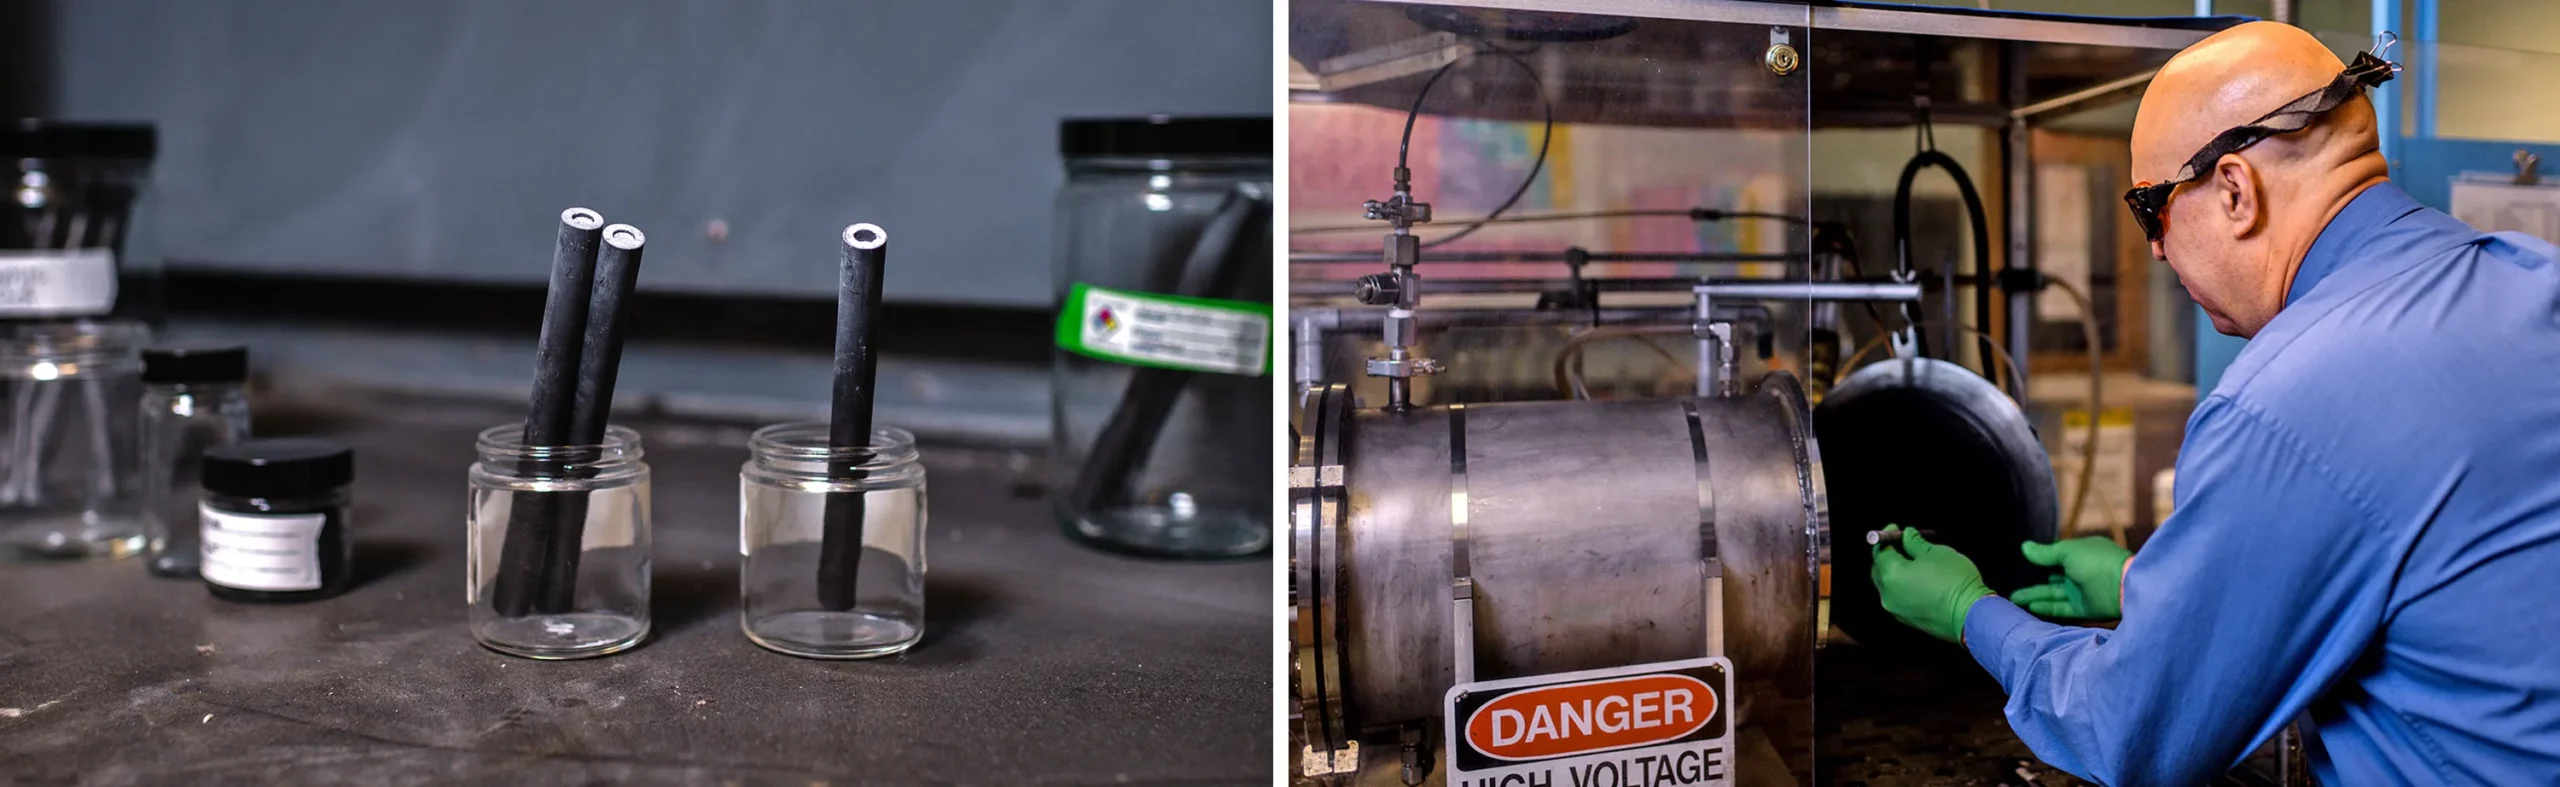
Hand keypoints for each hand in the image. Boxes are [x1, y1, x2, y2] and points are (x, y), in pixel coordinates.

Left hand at [1868, 525, 1995, 642]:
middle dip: (1887, 555)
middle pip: (1879, 569)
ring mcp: (1897, 609)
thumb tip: (1907, 535)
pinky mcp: (1908, 619)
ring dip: (1895, 571)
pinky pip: (1899, 598)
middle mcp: (1888, 594)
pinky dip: (1903, 586)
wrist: (1971, 615)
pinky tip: (1918, 578)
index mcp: (1891, 575)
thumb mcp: (1935, 553)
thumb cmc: (1954, 580)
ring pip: (1888, 585)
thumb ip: (1915, 543)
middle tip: (1901, 543)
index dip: (1886, 537)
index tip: (1895, 528)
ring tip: (1912, 560)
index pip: (1880, 552)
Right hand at [2009, 537, 2132, 618]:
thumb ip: (2045, 553)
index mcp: (2080, 554)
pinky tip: (2030, 606)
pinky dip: (2046, 608)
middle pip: (2051, 578)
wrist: (2124, 586)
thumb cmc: (2096, 561)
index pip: (2055, 558)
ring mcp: (2082, 592)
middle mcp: (2080, 573)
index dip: (2038, 561)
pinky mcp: (2085, 609)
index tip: (2017, 565)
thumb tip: (2024, 547)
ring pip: (2053, 594)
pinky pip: (2062, 608)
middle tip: (2010, 587)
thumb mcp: (2068, 551)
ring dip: (2034, 596)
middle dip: (2032, 582)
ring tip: (2013, 599)